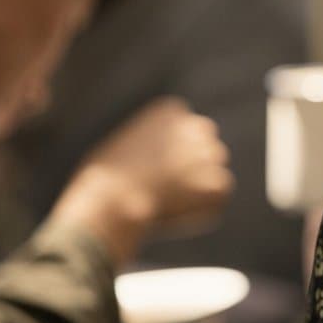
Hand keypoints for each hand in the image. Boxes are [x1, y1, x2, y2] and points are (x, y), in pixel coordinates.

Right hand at [49, 97, 233, 265]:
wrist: (112, 201)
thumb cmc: (104, 177)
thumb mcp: (123, 142)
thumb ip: (151, 140)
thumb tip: (162, 154)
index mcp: (171, 110)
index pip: (186, 128)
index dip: (174, 152)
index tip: (158, 169)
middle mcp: (195, 126)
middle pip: (206, 146)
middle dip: (193, 165)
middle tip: (170, 187)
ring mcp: (210, 154)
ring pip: (213, 170)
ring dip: (198, 185)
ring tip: (167, 201)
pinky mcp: (217, 183)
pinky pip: (218, 194)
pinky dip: (203, 207)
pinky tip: (177, 212)